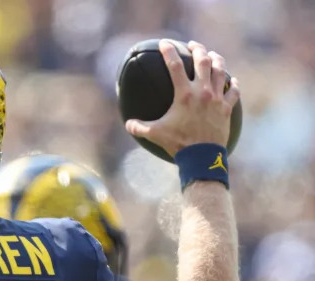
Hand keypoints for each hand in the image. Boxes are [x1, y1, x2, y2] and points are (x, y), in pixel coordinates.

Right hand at [126, 39, 239, 156]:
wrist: (202, 156)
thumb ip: (139, 127)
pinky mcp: (226, 108)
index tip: (165, 43)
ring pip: (220, 70)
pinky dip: (233, 83)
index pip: (174, 66)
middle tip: (193, 45)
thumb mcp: (155, 134)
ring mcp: (217, 98)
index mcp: (183, 95)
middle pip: (203, 61)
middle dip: (198, 49)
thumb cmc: (178, 143)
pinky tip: (232, 79)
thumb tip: (128, 124)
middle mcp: (202, 92)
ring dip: (217, 60)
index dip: (168, 51)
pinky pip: (233, 91)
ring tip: (212, 55)